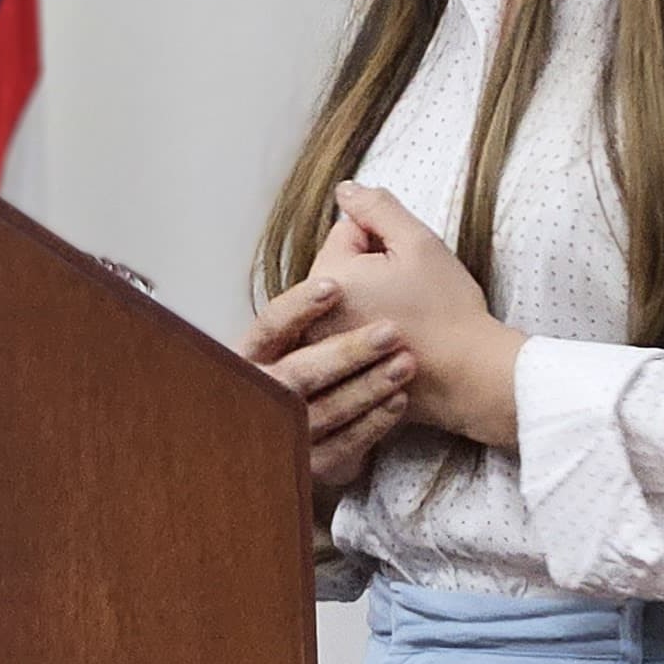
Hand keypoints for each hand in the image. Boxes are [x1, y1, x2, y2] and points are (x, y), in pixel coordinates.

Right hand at [239, 275, 414, 492]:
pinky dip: (372, 423)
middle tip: (390, 331)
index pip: (269, 326)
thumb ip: (336, 261)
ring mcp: (287, 434)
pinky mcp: (314, 464)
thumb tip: (350, 199)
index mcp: (257, 352)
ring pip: (324, 412)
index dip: (298, 307)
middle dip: (346, 352)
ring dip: (368, 386)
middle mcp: (265, 393)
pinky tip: (398, 400)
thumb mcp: (323, 310)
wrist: (332, 428)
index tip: (333, 285)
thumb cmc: (327, 355)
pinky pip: (342, 446)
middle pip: (298, 373)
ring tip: (405, 363)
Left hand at [315, 183, 524, 449]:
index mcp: (328, 278)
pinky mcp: (337, 374)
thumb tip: (346, 189)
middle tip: (408, 293)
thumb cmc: (447, 310)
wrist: (468, 376)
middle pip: (339, 267)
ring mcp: (322, 349)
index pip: (345, 230)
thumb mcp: (418, 242)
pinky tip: (397, 344)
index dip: (383, 241)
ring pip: (343, 300)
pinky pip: (345, 334)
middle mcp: (313, 317)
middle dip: (370, 270)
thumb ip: (377, 207)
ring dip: (368, 301)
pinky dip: (367, 334)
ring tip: (405, 320)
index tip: (408, 268)